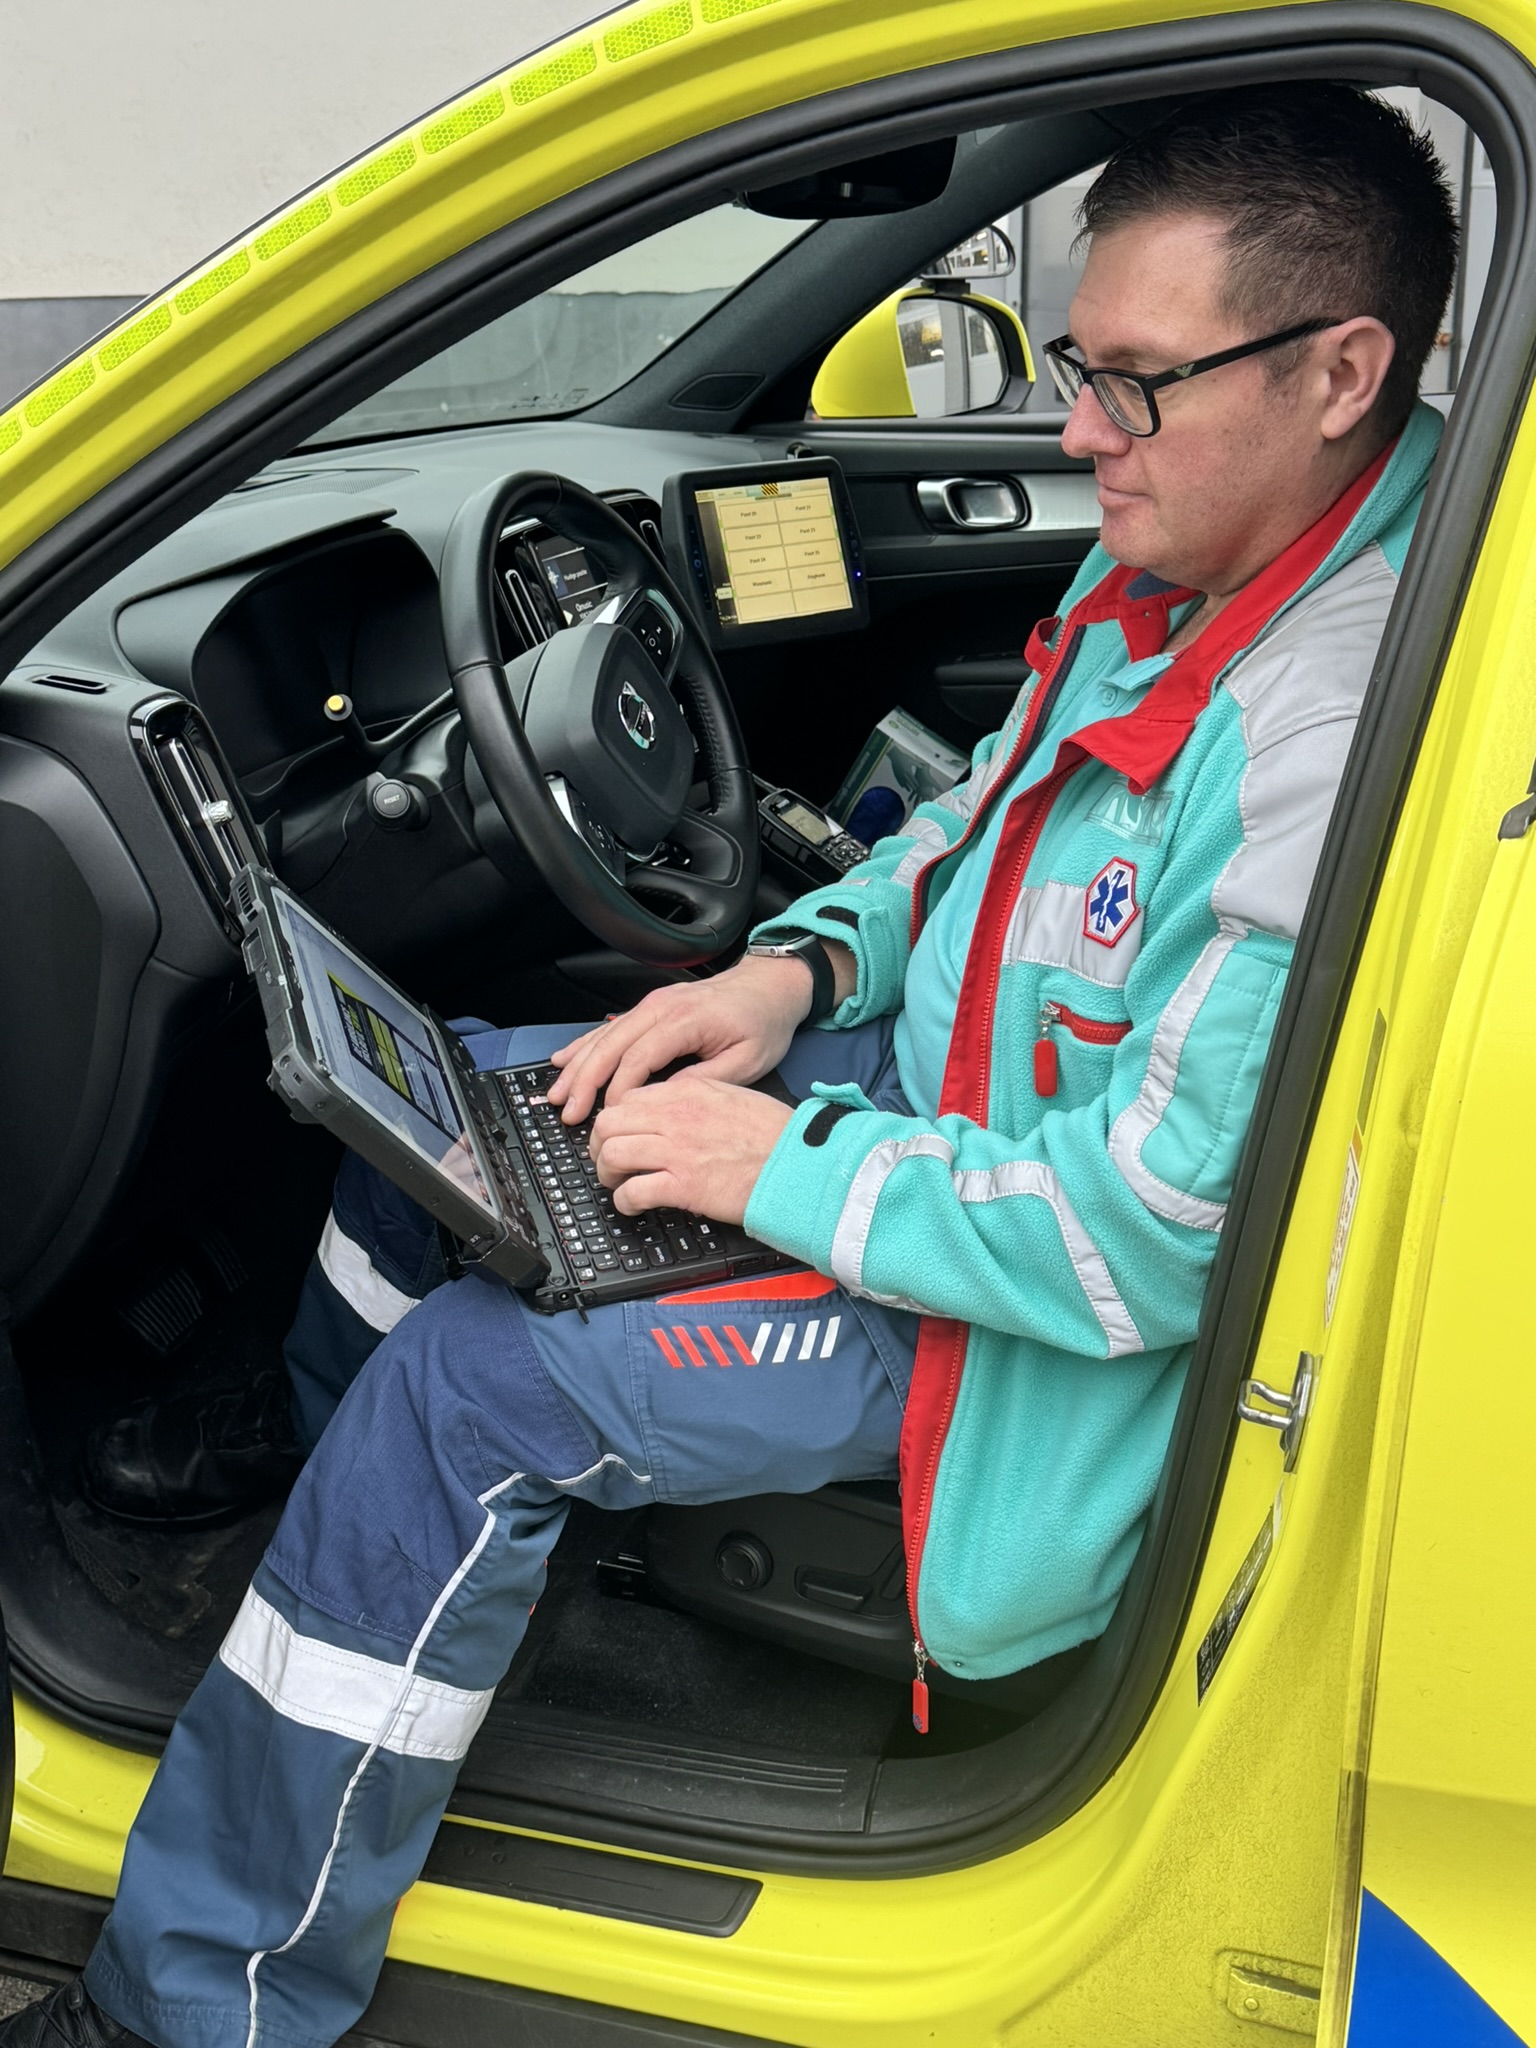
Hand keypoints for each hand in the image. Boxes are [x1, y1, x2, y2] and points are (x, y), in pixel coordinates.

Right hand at [547, 954, 820, 1122]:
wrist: (770, 985)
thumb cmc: (763, 1022)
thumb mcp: (748, 1060)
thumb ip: (706, 1080)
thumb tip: (667, 1100)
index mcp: (685, 1021)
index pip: (639, 1059)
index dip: (618, 1090)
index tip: (608, 1117)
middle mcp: (661, 1008)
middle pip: (611, 1046)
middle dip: (585, 1081)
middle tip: (568, 1112)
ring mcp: (653, 1005)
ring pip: (604, 1036)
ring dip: (578, 1065)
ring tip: (558, 1093)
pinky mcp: (651, 1007)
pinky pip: (611, 1027)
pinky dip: (586, 1044)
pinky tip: (565, 1059)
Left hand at [588, 1072, 794, 1224]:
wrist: (798, 1163)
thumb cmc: (774, 1135)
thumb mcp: (732, 1096)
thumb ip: (695, 1097)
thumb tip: (666, 1110)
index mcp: (687, 1091)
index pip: (628, 1098)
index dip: (615, 1121)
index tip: (619, 1136)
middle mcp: (676, 1116)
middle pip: (608, 1124)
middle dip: (600, 1146)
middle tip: (608, 1162)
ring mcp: (677, 1150)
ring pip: (611, 1155)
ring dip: (607, 1173)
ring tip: (618, 1184)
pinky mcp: (683, 1186)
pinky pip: (632, 1192)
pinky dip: (624, 1201)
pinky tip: (633, 1205)